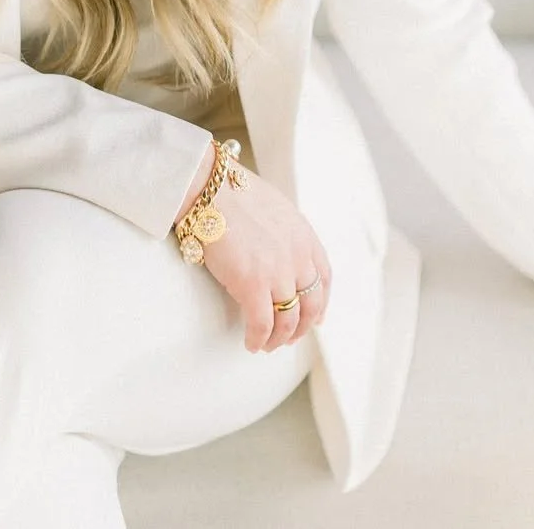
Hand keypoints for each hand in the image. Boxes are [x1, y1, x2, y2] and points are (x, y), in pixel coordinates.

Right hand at [176, 155, 331, 352]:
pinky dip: (258, 339)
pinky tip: (250, 343)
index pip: (323, 276)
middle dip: (301, 326)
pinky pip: (261, 324)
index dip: (321, 301)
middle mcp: (298, 256)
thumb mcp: (274, 207)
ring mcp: (277, 272)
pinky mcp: (252, 285)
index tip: (316, 316)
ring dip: (278, 338)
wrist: (209, 189)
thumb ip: (285, 232)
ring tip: (266, 344)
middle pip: (310, 303)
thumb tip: (278, 248)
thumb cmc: (232, 191)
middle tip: (289, 337)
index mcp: (304, 235)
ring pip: (287, 319)